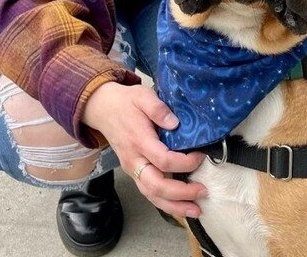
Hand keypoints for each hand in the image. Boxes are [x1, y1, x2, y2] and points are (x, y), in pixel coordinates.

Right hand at [83, 82, 205, 217]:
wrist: (103, 109)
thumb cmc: (126, 102)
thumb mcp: (142, 95)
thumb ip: (158, 108)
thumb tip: (175, 123)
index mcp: (139, 140)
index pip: (164, 159)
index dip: (185, 162)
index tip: (201, 155)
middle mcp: (134, 160)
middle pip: (157, 185)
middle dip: (181, 193)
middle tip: (203, 191)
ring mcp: (132, 169)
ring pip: (151, 195)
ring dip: (174, 206)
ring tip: (196, 210)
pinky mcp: (134, 173)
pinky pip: (148, 193)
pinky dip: (164, 204)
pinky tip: (180, 207)